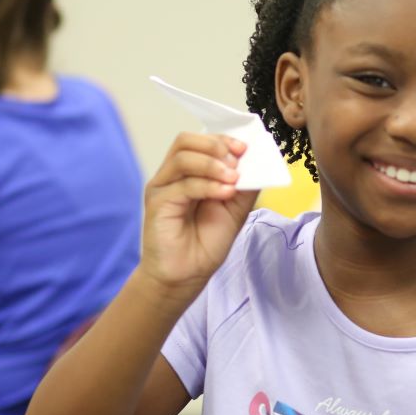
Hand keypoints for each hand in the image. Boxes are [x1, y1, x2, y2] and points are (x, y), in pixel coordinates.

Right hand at [140, 133, 258, 293]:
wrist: (187, 274)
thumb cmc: (206, 242)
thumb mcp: (235, 209)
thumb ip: (244, 185)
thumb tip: (258, 162)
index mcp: (189, 172)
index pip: (199, 141)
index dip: (222, 139)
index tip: (245, 148)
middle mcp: (172, 176)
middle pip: (185, 141)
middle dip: (215, 146)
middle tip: (236, 161)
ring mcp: (163, 187)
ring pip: (182, 158)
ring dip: (212, 164)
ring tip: (233, 179)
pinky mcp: (157, 203)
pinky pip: (183, 185)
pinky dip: (208, 185)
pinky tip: (225, 193)